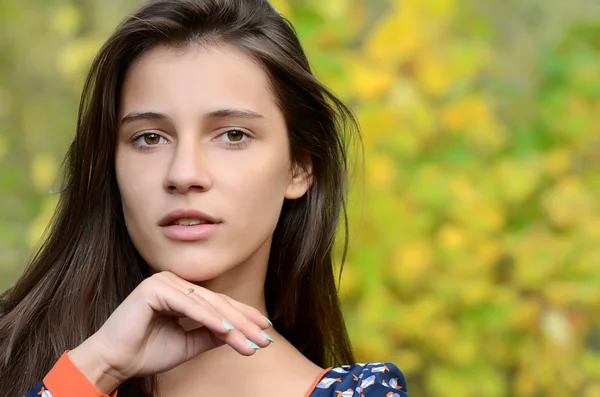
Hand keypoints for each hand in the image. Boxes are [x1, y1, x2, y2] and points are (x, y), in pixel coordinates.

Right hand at [68, 271, 272, 393]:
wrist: (113, 363)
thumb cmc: (146, 353)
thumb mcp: (188, 343)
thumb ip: (212, 334)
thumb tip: (239, 332)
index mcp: (180, 292)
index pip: (218, 304)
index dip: (243, 317)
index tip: (265, 330)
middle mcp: (173, 282)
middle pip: (217, 303)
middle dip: (244, 323)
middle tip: (264, 338)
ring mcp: (163, 282)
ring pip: (207, 304)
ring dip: (232, 324)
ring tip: (252, 340)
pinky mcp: (154, 288)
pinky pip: (189, 306)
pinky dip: (209, 319)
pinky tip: (228, 331)